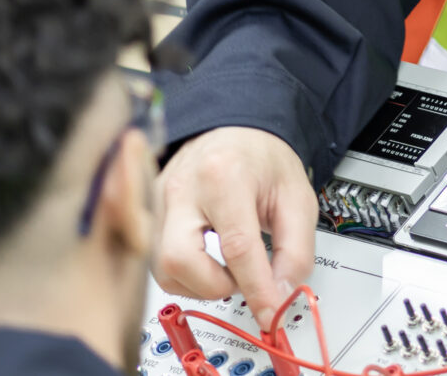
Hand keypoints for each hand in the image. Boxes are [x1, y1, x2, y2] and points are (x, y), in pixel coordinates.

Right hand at [154, 126, 316, 323]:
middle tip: (241, 279)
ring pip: (161, 268)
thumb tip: (282, 295)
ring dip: (198, 284)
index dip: (256, 289)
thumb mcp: (297, 197)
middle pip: (179, 259)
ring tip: (227, 267)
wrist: (235, 133)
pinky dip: (185, 273)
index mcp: (224, 174)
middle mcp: (183, 187)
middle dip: (213, 286)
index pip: (236, 247)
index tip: (271, 313)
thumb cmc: (262, 159)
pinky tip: (208, 260)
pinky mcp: (148, 213)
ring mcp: (159, 200)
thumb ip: (296, 249)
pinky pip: (156, 261)